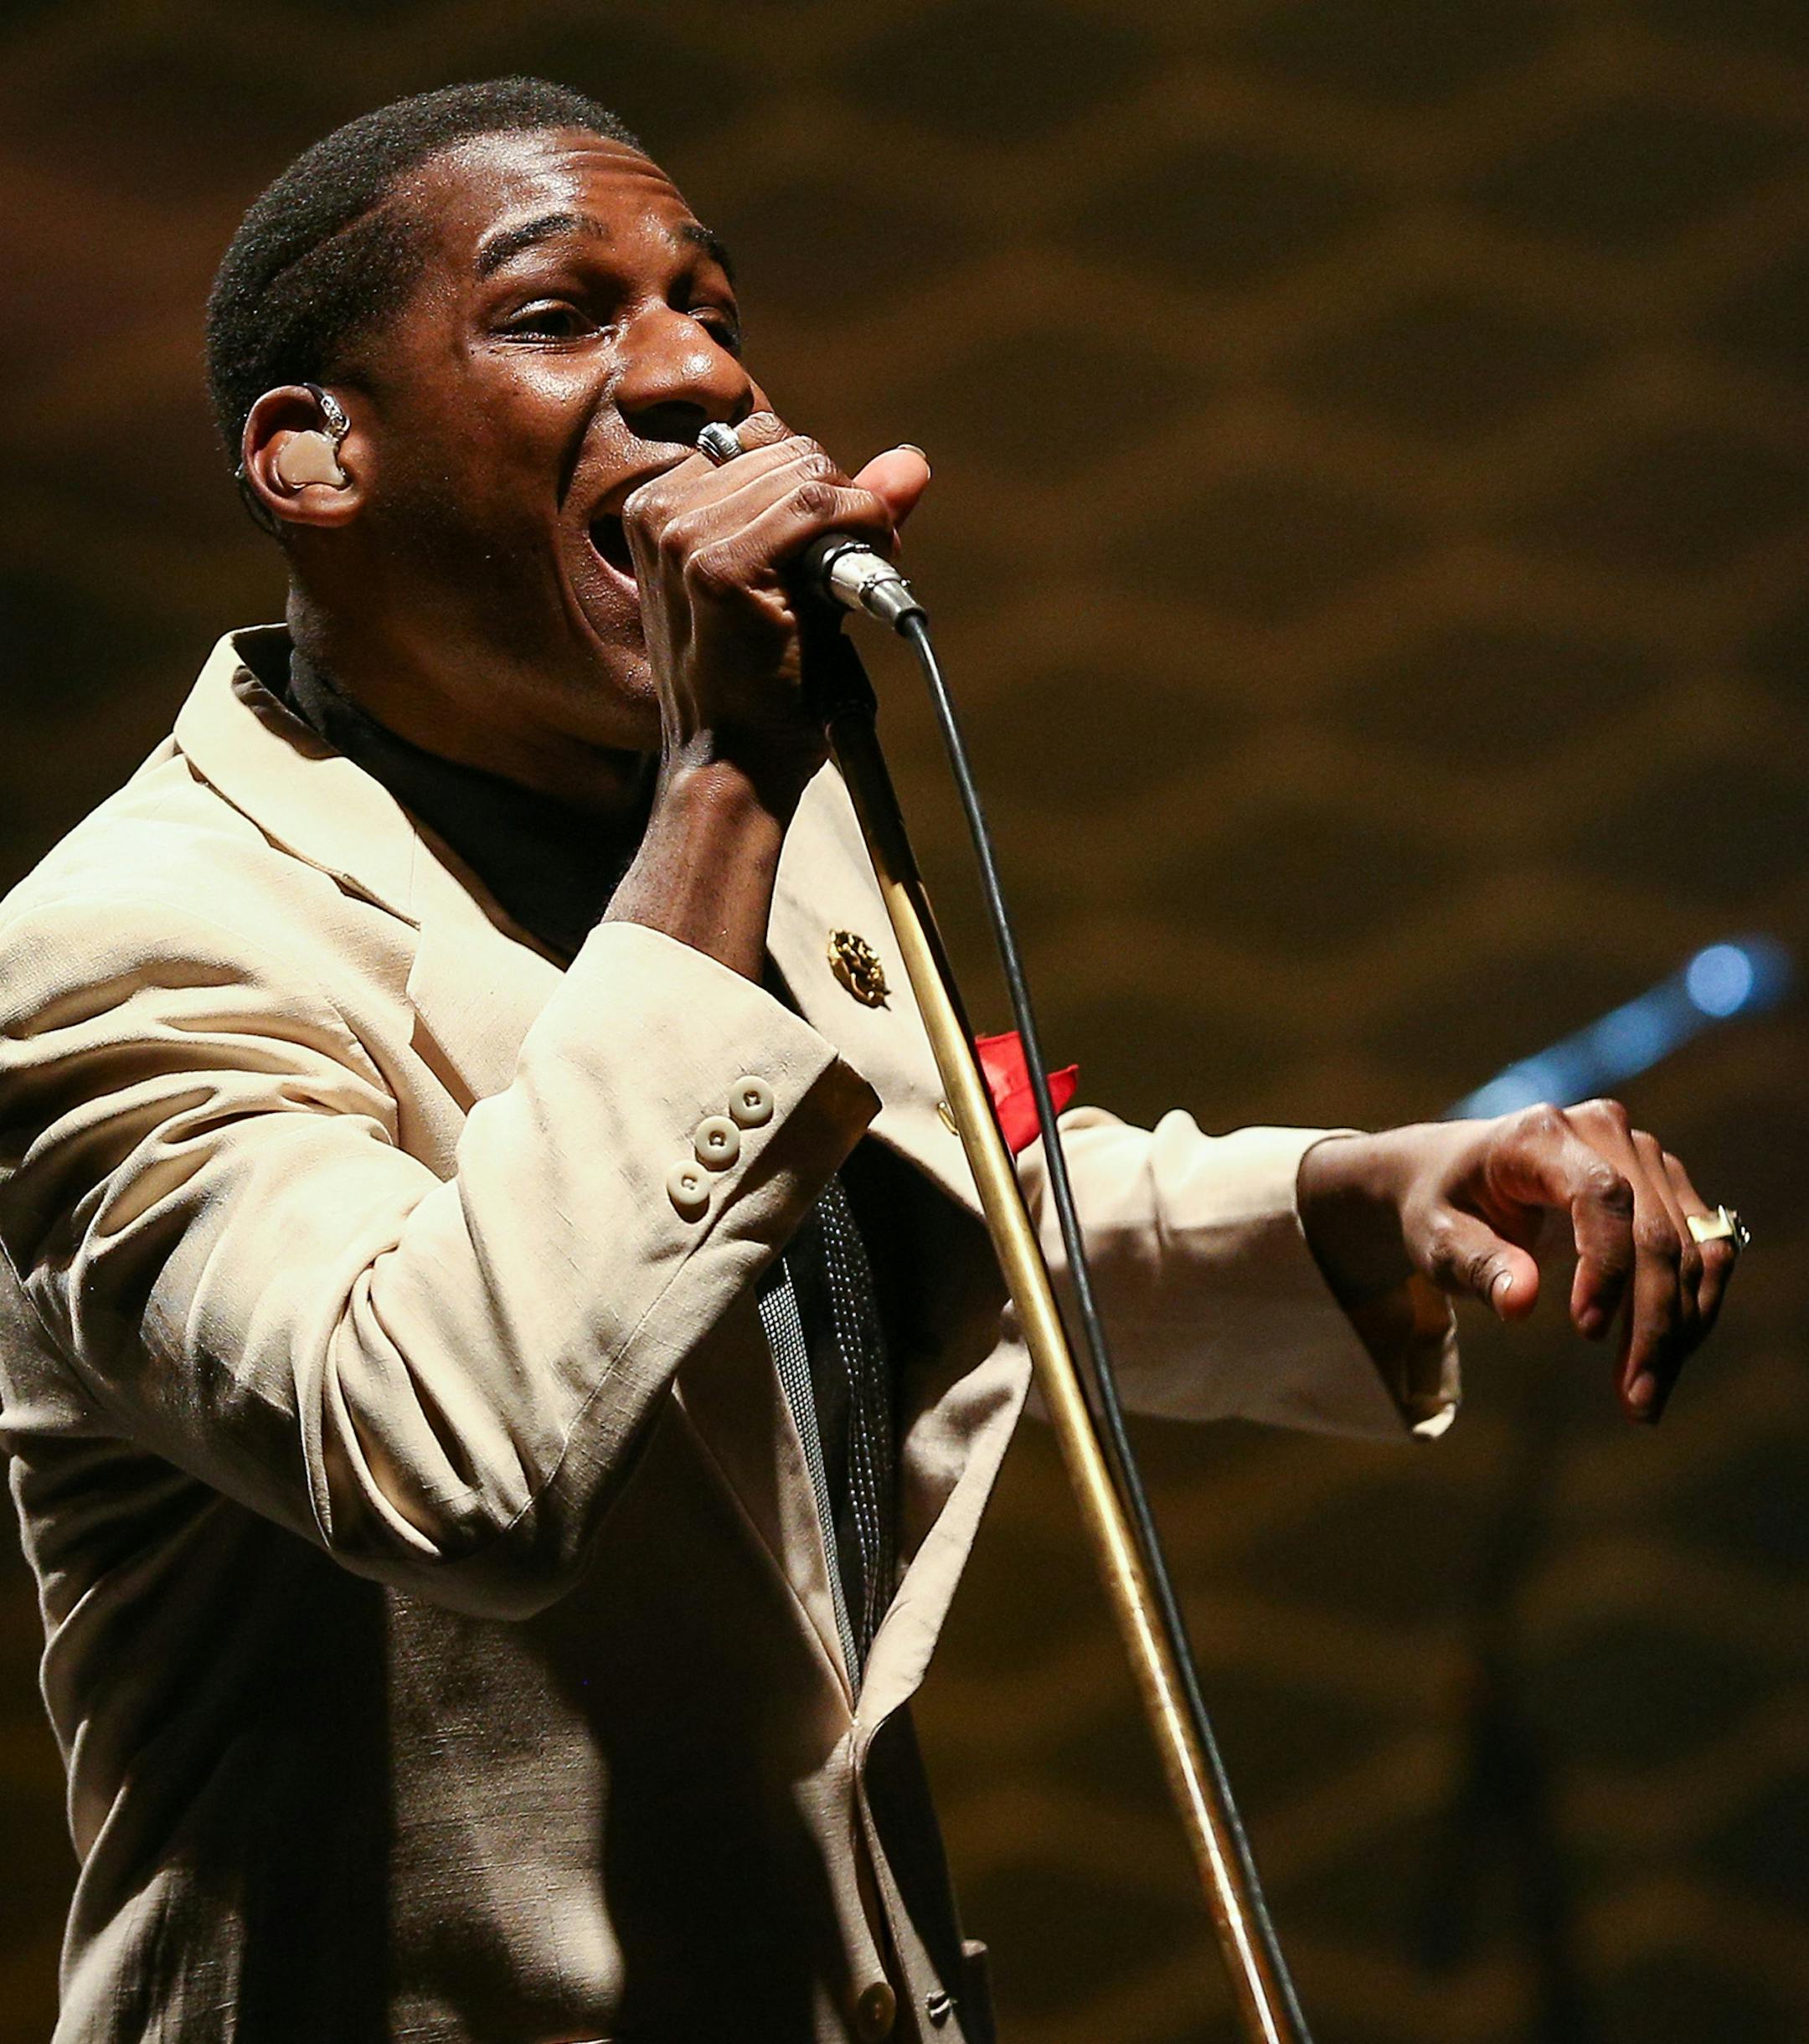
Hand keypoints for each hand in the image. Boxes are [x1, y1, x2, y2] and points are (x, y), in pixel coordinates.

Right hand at [622, 412, 930, 805]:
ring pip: (805, 471)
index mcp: (657, 507)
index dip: (813, 482)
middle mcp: (660, 512)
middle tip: (856, 562)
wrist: (733, 767)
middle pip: (784, 448)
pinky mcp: (719, 570)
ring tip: (852, 577)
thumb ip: (842, 513)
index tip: (837, 537)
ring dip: (854, 515)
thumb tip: (915, 461)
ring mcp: (683, 539)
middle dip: (838, 497)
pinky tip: (864, 566)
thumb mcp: (788, 581)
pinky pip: (816, 504)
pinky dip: (860, 525)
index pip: (756, 441)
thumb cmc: (757, 687)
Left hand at [1297, 1101, 1738, 1423]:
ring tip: (1644, 1399)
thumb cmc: (1443, 1206)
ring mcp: (1644, 1156)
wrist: (1454, 1174)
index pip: (1600, 1195)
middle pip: (1653, 1232)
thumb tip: (1521, 1302)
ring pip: (1688, 1249)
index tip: (1587, 1331)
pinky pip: (1702, 1250)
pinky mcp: (1667, 1185)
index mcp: (1541, 1133)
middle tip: (1635, 1401)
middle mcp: (1606, 1132)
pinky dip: (1692, 1308)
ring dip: (1677, 1331)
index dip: (1607, 1265)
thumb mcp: (1436, 1236)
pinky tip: (1666, 1359)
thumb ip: (1476, 1264)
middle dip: (1651, 1324)